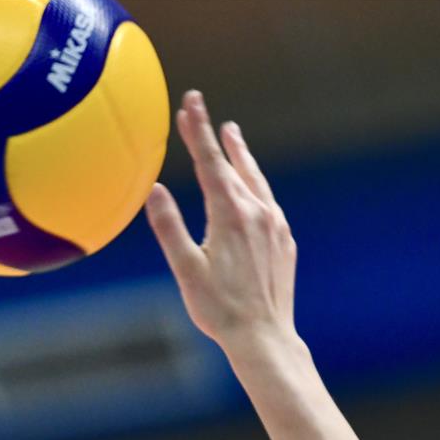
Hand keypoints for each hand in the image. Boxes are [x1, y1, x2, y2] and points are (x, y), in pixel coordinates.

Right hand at [144, 90, 296, 351]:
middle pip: (234, 165)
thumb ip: (169, 227)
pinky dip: (256, 184)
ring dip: (242, 156)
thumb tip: (154, 189)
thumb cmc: (219, 309)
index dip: (197, 130)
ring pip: (257, 180)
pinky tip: (253, 189)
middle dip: (215, 137)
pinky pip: (268, 202)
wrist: (264, 337)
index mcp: (230, 214)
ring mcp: (275, 226)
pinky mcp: (284, 242)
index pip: (209, 162)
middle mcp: (257, 213)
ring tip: (233, 135)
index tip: (190, 102)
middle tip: (203, 111)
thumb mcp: (185, 269)